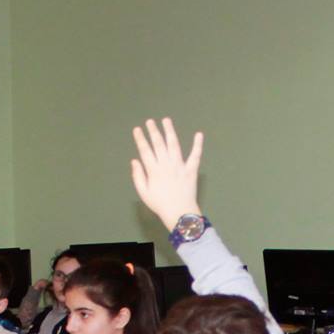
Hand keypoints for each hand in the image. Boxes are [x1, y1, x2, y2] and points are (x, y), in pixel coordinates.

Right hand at [129, 117, 203, 232]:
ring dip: (170, 131)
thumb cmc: (160, 204)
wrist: (180, 213)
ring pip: (174, 145)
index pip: (145, 151)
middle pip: (159, 144)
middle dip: (153, 131)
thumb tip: (135, 160)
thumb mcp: (144, 193)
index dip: (140, 139)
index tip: (137, 129)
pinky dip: (197, 145)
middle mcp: (166, 164)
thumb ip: (138, 176)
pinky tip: (199, 134)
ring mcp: (180, 166)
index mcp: (153, 170)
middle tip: (150, 121)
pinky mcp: (191, 170)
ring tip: (166, 120)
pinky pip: (195, 156)